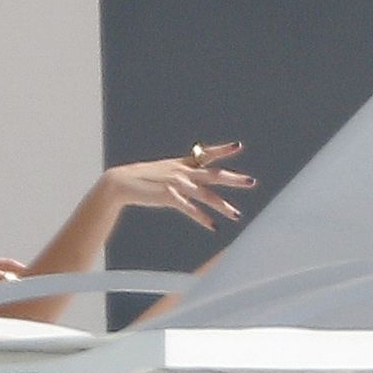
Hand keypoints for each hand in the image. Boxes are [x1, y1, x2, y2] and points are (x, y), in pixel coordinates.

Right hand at [98, 141, 255, 231]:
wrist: (120, 182)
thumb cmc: (141, 179)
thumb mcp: (163, 171)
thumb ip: (179, 174)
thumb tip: (191, 179)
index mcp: (181, 163)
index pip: (206, 154)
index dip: (223, 150)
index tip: (238, 146)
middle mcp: (182, 172)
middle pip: (214, 174)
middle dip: (234, 179)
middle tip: (251, 182)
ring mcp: (177, 184)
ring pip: (206, 195)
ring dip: (223, 206)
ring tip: (237, 215)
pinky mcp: (169, 197)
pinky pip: (191, 209)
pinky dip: (203, 218)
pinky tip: (213, 226)